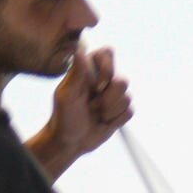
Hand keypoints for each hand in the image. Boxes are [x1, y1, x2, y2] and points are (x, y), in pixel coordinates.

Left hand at [26, 44, 132, 172]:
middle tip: (91, 106)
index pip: (108, 53)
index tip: (97, 86)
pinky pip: (129, 111)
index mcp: (90, 70)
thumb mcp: (66, 95)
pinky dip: (115, 120)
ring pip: (127, 97)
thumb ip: (77, 73)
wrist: (69, 142)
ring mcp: (114, 95)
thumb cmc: (63, 116)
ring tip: (95, 115)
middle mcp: (104, 79)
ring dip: (109, 111)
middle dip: (107, 98)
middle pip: (123, 80)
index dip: (107, 69)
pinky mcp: (121, 111)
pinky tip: (103, 122)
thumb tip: (80, 49)